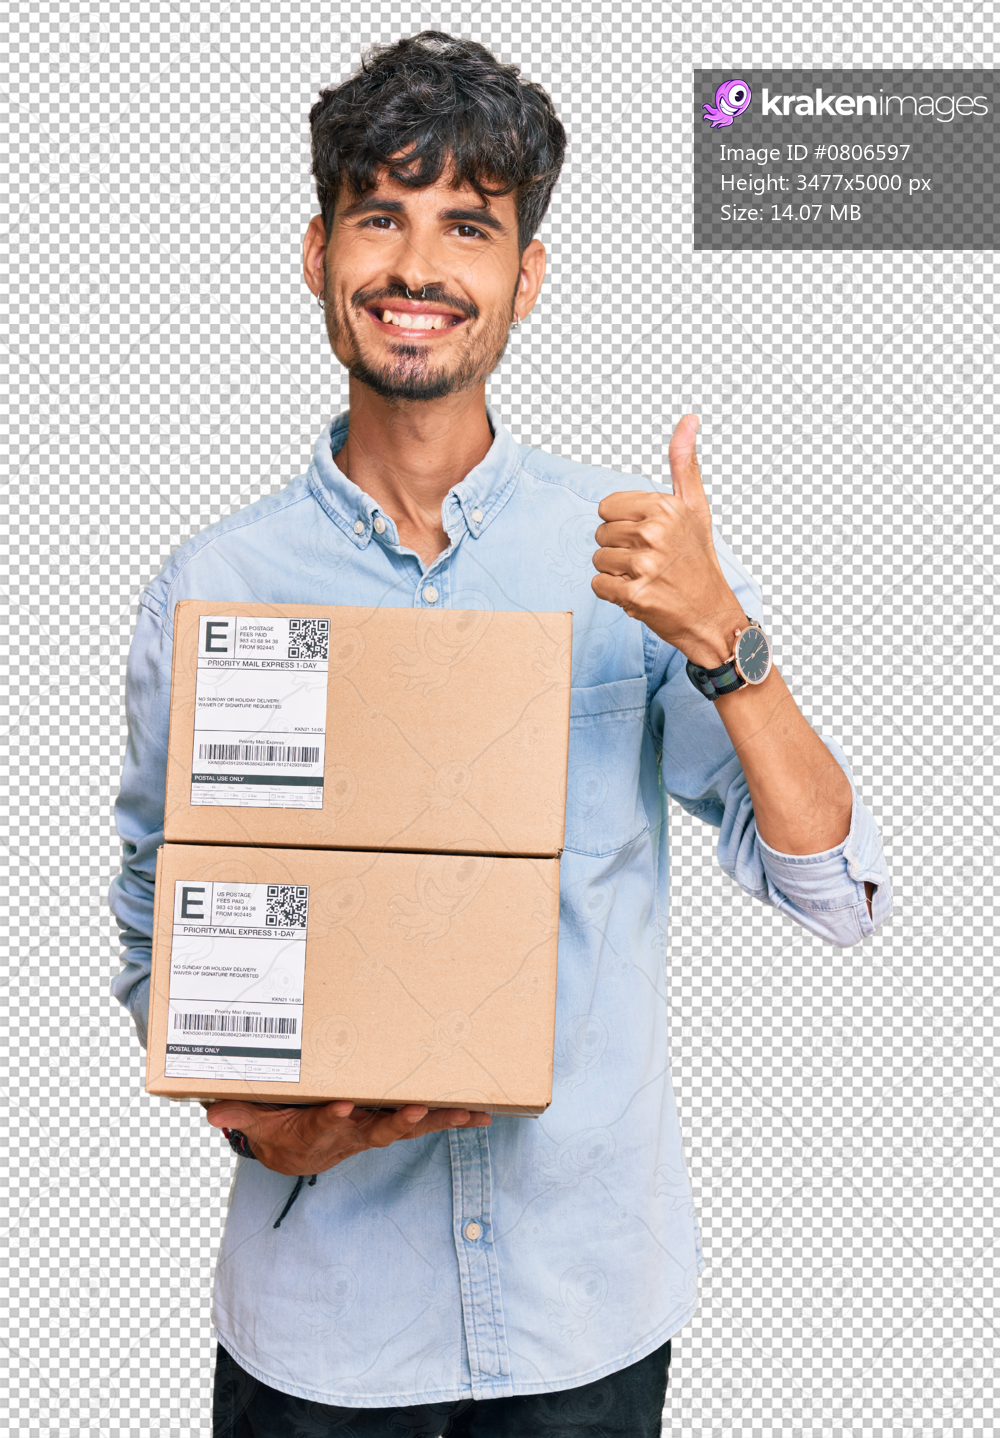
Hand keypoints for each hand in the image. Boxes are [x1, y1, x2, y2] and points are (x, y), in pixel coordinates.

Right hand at [204, 1099, 491, 1175]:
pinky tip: (482, 1115)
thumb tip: (209, 1111)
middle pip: (377, 1129)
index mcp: (318, 1128)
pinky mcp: (392, 1124)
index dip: (334, 1117)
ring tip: (467, 1113)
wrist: (295, 1153)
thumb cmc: (279, 1126)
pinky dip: (452, 1119)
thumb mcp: (256, 1120)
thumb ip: (238, 1113)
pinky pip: (425, 1122)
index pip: (325, 1123)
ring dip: (437, 1121)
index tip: (341, 1106)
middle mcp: (352, 1132)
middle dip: (397, 1121)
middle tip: (415, 1110)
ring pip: (408, 1127)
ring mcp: (375, 1130)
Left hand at [591, 413, 745, 665]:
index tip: (649, 537)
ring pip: (597, 560)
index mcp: (665, 507)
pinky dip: (614, 594)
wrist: (712, 615)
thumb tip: (688, 418)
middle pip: (600, 533)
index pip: (607, 507)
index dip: (623, 524)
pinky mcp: (635, 596)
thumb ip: (684, 463)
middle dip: (619, 548)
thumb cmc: (699, 561)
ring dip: (616, 573)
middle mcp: (655, 533)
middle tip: (650, 561)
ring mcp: (645, 566)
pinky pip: (598, 586)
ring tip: (646, 578)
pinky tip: (640, 593)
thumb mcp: (695, 507)